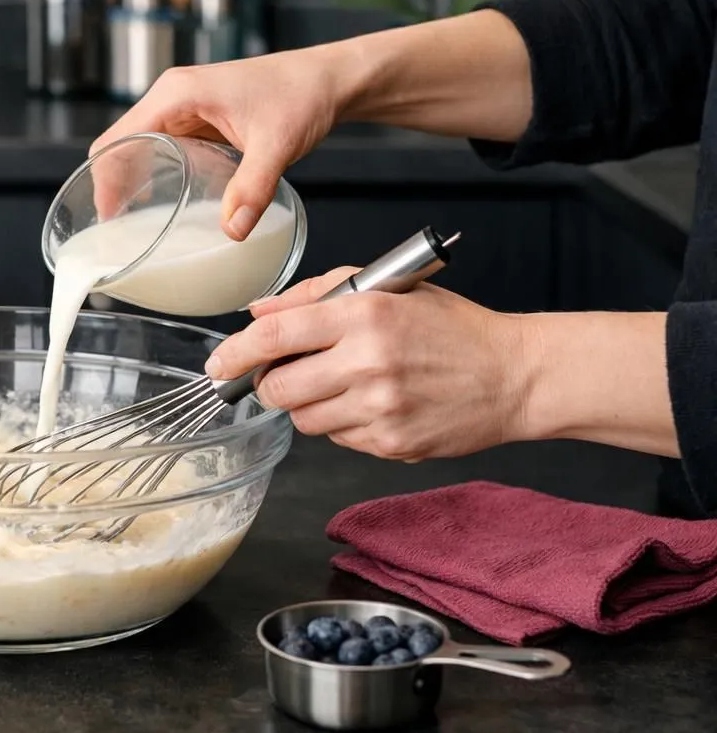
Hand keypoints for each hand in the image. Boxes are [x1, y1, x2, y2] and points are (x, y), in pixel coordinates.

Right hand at [88, 46, 359, 239]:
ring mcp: (184, 107)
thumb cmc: (303, 93)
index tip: (107, 218)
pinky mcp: (199, 119)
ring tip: (134, 223)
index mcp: (177, 94)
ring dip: (131, 180)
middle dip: (112, 185)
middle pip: (121, 143)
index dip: (104, 180)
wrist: (330, 78)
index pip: (118, 138)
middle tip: (118, 229)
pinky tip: (164, 203)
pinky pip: (163, 148)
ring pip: (139, 146)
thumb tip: (233, 230)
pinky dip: (155, 174)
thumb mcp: (277, 143)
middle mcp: (172, 97)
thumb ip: (253, 187)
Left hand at [203, 267, 530, 460]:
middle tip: (282, 374)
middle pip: (278, 387)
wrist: (513, 375)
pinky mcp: (391, 443)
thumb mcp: (386, 289)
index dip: (235, 352)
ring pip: (303, 419)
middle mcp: (368, 362)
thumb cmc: (451, 327)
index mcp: (364, 315)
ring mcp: (380, 408)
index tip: (219, 363)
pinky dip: (341, 424)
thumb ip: (316, 295)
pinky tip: (369, 404)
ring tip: (339, 384)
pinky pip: (337, 439)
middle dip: (269, 384)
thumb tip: (258, 312)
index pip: (275, 335)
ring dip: (306, 404)